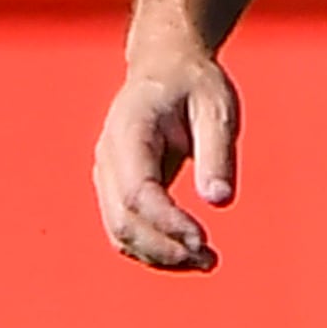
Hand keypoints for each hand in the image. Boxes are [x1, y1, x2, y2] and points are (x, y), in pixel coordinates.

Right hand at [95, 29, 241, 271]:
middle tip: (208, 260)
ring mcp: (107, 173)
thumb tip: (219, 200)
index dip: (168, 223)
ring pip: (119, 231)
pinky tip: (187, 253)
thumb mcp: (217, 107)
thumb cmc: (194, 82)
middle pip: (122, 220)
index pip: (139, 191)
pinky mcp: (115, 187)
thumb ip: (217, 152)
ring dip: (158, 255)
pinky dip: (153, 248)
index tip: (202, 240)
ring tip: (205, 261)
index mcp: (130, 128)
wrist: (166, 65)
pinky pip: (125, 228)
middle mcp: (109, 154)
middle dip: (163, 248)